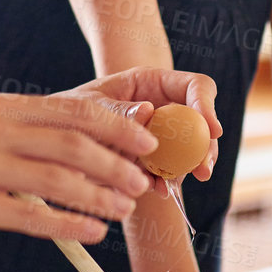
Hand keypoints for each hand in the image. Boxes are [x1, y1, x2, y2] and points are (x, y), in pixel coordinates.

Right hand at [0, 91, 158, 243]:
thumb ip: (14, 137)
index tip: (143, 140)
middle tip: (141, 181)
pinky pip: (28, 215)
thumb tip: (73, 151)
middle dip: (116, 162)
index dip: (115, 125)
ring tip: (123, 209)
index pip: (69, 110)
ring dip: (99, 195)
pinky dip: (66, 225)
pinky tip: (89, 232)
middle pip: (72, 141)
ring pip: (57, 178)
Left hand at [68, 66, 222, 180]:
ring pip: (189, 150)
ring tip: (170, 185)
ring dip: (186, 169)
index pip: (196, 86)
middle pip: (201, 124)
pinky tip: (156, 189)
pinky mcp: (153, 159)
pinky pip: (169, 170)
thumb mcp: (88, 104)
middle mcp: (164, 107)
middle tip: (202, 170)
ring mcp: (161, 135)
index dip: (207, 105)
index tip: (212, 130)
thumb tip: (147, 112)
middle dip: (205, 148)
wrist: (59, 133)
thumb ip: (116, 109)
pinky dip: (165, 181)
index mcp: (154, 82)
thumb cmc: (72, 107)